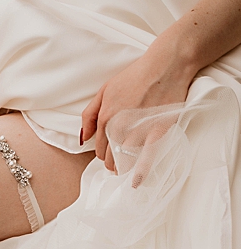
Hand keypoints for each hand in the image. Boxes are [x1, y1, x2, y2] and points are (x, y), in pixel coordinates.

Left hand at [81, 42, 195, 171]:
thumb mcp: (104, 91)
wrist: (165, 67)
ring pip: (126, 159)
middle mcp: (119, 128)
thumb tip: (82, 138)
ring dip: (124, 167)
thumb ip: (89, 115)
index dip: (102, 153)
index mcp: (105, 118)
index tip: (107, 155)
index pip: (98, 148)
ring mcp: (139, 131)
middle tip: (116, 165)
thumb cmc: (134, 76)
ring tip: (124, 170)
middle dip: (111, 163)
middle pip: (110, 156)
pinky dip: (140, 171)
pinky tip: (136, 182)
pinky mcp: (158, 131)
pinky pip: (147, 157)